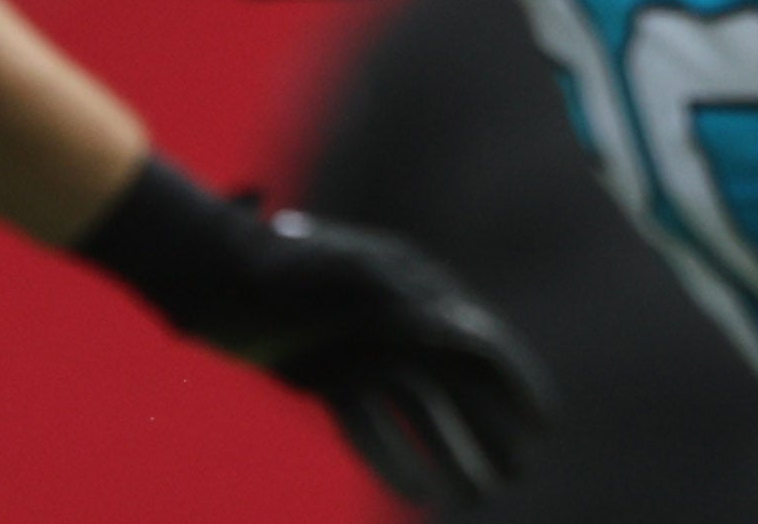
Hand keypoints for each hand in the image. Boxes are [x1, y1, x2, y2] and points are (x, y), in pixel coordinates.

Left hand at [76, 156, 547, 503]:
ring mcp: (365, 356)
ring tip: (476, 497)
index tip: (542, 421)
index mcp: (416, 291)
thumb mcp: (342, 268)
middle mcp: (397, 326)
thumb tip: (459, 328)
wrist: (215, 272)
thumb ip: (401, 292)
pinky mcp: (331, 382)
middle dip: (491, 427)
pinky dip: (393, 461)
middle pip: (457, 386)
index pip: (477, 343)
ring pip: (420, 415)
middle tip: (518, 472)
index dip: (514, 381)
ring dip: (450, 453)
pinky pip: (371, 428)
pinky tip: (416, 496)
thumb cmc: (281, 261)